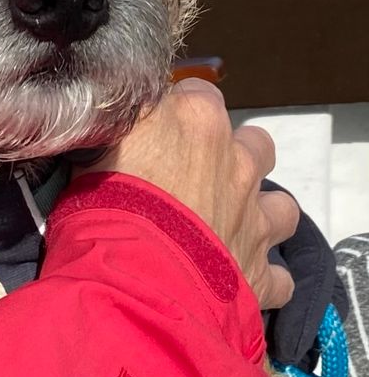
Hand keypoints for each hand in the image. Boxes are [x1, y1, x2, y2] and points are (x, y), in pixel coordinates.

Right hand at [73, 79, 299, 309]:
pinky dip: (260, 279)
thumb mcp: (96, 143)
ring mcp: (254, 218)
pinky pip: (279, 278)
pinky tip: (235, 283)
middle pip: (254, 144)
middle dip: (233, 159)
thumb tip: (112, 121)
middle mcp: (237, 160)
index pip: (198, 93)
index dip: (178, 115)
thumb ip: (120, 126)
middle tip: (194, 182)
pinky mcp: (260, 272)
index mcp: (197, 117)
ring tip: (226, 230)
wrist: (131, 278)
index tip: (158, 134)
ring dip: (259, 215)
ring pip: (280, 207)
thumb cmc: (103, 204)